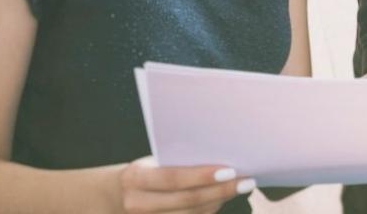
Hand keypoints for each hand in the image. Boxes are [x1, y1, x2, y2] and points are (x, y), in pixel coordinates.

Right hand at [117, 156, 254, 212]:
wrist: (120, 194)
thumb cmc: (147, 170)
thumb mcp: (154, 162)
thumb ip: (178, 161)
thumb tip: (221, 157)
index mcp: (136, 178)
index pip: (172, 178)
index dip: (201, 176)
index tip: (230, 170)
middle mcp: (137, 203)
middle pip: (186, 200)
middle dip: (220, 191)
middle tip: (246, 181)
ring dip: (219, 201)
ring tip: (239, 188)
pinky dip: (209, 210)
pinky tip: (223, 199)